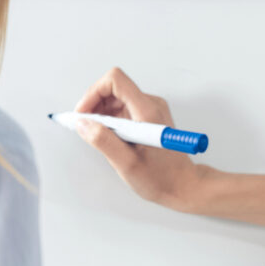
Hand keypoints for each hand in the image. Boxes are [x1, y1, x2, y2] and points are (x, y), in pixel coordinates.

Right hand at [73, 67, 212, 211]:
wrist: (182, 185)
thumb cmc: (161, 178)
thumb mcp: (127, 164)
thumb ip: (103, 141)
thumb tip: (82, 123)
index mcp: (148, 112)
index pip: (116, 81)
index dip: (94, 93)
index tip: (84, 113)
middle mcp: (152, 105)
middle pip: (114, 88)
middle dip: (94, 104)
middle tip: (85, 127)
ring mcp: (151, 109)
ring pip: (116, 98)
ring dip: (101, 113)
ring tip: (99, 136)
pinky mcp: (149, 116)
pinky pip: (123, 108)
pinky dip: (110, 119)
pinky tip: (110, 137)